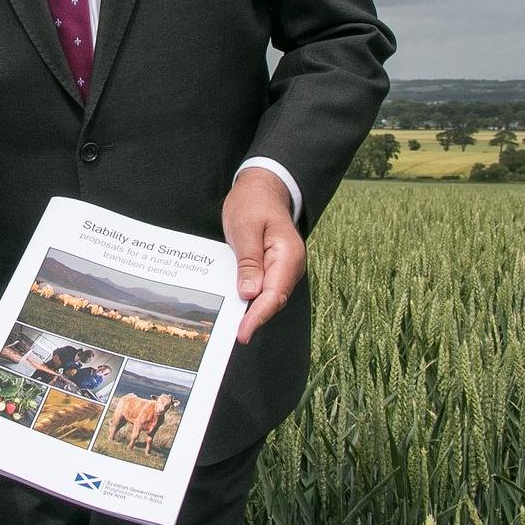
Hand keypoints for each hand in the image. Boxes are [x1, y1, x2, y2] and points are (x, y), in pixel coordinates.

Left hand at [222, 167, 304, 344]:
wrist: (261, 188)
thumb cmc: (252, 203)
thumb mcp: (245, 228)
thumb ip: (249, 261)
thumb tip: (250, 293)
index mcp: (288, 255)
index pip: (274, 294)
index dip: (258, 316)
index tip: (243, 332)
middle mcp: (290, 266)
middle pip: (274, 300)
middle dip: (256, 319)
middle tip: (236, 336)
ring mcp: (283, 268)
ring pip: (270, 297)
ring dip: (253, 311)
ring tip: (234, 328)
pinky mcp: (273, 268)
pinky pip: (264, 288)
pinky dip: (252, 299)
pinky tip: (236, 307)